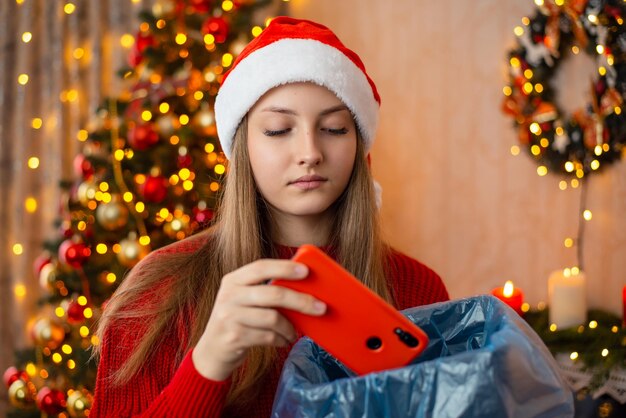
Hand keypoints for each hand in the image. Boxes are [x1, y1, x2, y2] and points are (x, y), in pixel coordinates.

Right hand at [192, 259, 325, 380]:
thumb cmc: (238, 319)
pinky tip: (284, 340)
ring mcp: (229, 316)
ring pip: (273, 318)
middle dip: (300, 301)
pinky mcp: (234, 337)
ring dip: (290, 327)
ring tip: (294, 332)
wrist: (212, 350)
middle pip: (272, 293)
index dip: (284, 267)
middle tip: (320, 307)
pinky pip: (268, 337)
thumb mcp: (244, 299)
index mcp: (233, 279)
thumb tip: (305, 289)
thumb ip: (265, 290)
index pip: (261, 267)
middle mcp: (229, 295)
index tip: (306, 271)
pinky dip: (281, 339)